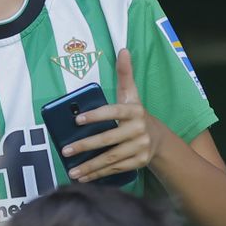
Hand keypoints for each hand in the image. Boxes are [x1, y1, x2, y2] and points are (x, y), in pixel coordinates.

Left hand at [63, 49, 161, 181]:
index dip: (96, 116)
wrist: (160, 139)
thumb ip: (125, 74)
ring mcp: (140, 147)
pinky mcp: (139, 162)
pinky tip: (83, 177)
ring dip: (90, 166)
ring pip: (111, 158)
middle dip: (86, 145)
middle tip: (66, 150)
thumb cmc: (135, 113)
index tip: (77, 120)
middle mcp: (139, 130)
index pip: (113, 112)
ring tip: (72, 171)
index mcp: (134, 111)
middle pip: (109, 139)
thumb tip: (122, 49)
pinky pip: (116, 169)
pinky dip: (99, 174)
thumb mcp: (132, 94)